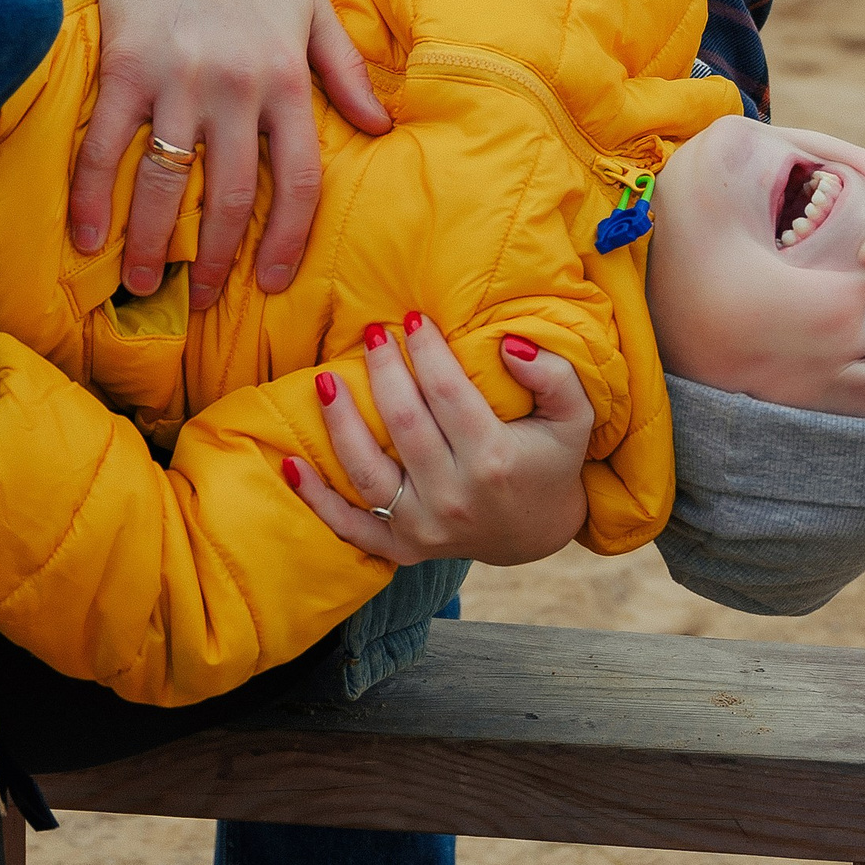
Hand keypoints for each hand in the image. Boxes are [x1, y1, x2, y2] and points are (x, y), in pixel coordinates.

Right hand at [66, 0, 388, 307]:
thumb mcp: (311, 5)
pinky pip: (105, 147)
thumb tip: (380, 128)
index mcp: (288, 77)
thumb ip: (345, 70)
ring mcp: (178, 79)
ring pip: (168, 184)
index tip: (274, 282)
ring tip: (144, 285)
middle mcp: (238, 86)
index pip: (298, 181)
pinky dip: (93, 199)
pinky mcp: (124, 67)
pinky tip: (87, 240)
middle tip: (204, 301)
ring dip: (153, 245)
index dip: (288, 241)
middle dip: (216, 260)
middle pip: (230, 197)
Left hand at [284, 316, 593, 566]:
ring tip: (324, 378)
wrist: (535, 532)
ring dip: (339, 422)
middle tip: (371, 333)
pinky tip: (291, 463)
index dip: (427, 350)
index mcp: (493, 461)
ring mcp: (423, 528)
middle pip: (403, 423)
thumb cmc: (549, 460)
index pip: (447, 393)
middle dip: (383, 371)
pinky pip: (349, 526)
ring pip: (365, 471)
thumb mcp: (574, 417)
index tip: (412, 317)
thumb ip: (554, 376)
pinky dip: (317, 499)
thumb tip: (509, 343)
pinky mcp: (400, 548)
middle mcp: (454, 498)